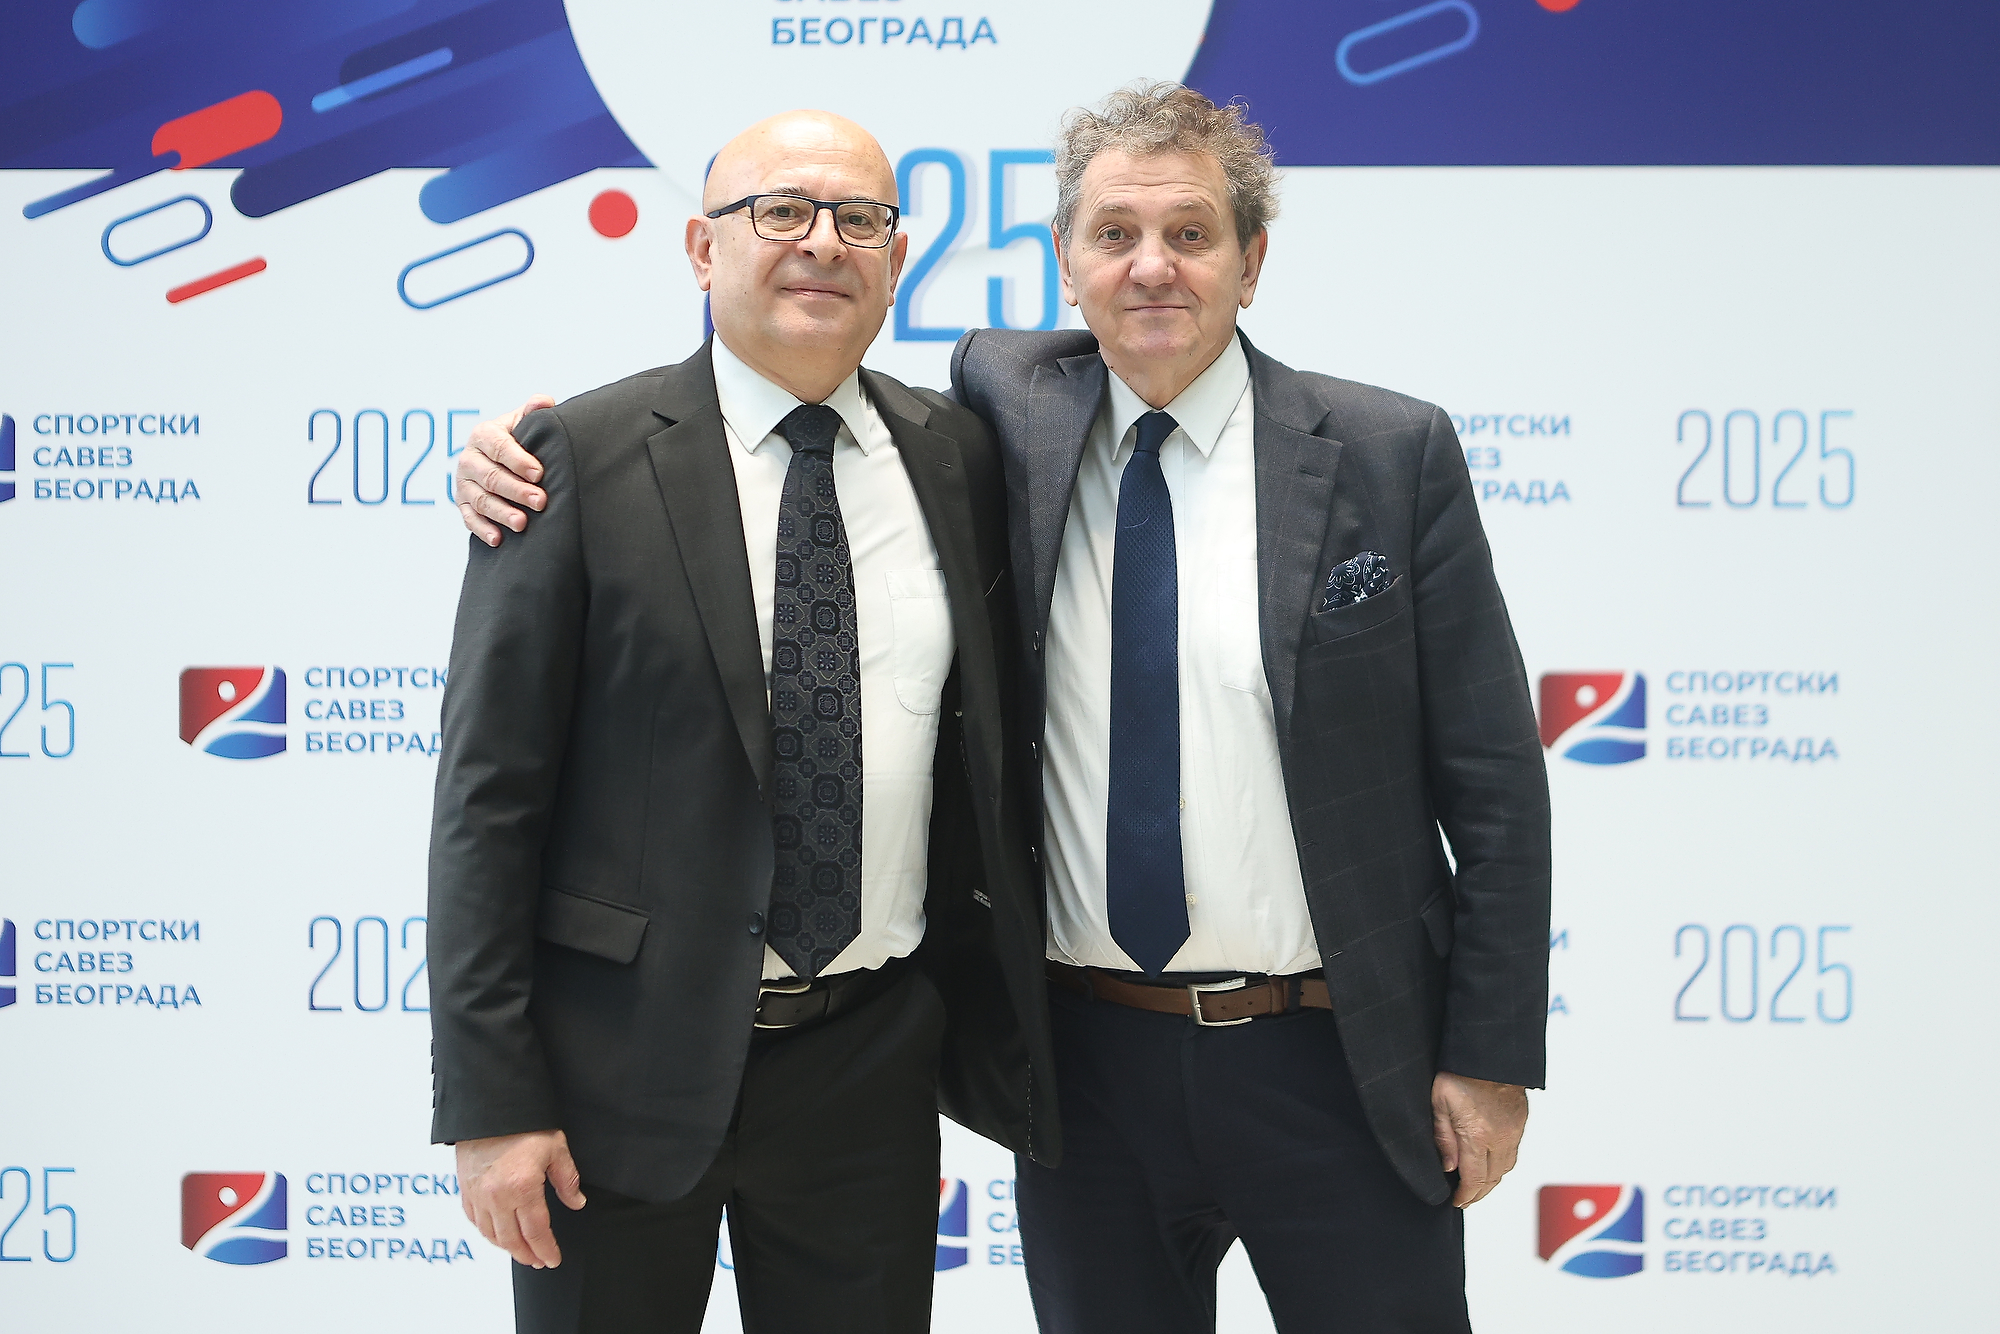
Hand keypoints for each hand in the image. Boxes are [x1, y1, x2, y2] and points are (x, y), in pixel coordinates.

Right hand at [456, 396, 552, 545]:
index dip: (518, 460)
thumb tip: (544, 401)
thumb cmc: (516, 439)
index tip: (539, 473)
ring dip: (501, 512)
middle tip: (541, 501)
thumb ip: (532, 412)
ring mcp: (463, 483)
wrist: (497, 458)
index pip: (499, 447)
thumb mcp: (522, 423)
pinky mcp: (462, 504)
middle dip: (516, 490)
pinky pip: (469, 519)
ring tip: (523, 523)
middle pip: (491, 477)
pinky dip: (482, 529)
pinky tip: (498, 539)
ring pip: (480, 500)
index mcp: (483, 435)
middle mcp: (468, 458)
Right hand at [456, 1129, 586, 1267]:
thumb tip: (576, 1202)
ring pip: (491, 1234)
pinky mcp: (465, 1188)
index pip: (536, 1231)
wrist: (490, 1106)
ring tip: (521, 1252)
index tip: (553, 1259)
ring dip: (507, 1248)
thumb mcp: (555, 1148)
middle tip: (539, 1261)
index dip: (546, 1249)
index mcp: (522, 1188)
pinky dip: (487, 1233)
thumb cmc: (525, 1124)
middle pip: (512, 1240)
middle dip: (527, 1254)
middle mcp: (497, 1197)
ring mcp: (478, 1194)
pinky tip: (497, 1235)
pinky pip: (474, 1220)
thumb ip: (567, 1179)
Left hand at [1430, 1072, 1527, 1207]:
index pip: (1474, 1179)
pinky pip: (1513, 1152)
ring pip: (1506, 1168)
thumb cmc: (1459, 1072)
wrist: (1488, 1052)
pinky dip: (1502, 1164)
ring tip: (1477, 1185)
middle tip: (1465, 1199)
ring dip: (1492, 1181)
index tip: (1457, 1201)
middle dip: (1478, 1193)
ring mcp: (1513, 1130)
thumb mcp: (1438, 1103)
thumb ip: (1443, 1138)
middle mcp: (1500, 1137)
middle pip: (1493, 1179)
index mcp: (1478, 1135)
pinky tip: (1490, 1163)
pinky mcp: (1520, 1121)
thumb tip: (1448, 1167)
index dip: (1466, 1196)